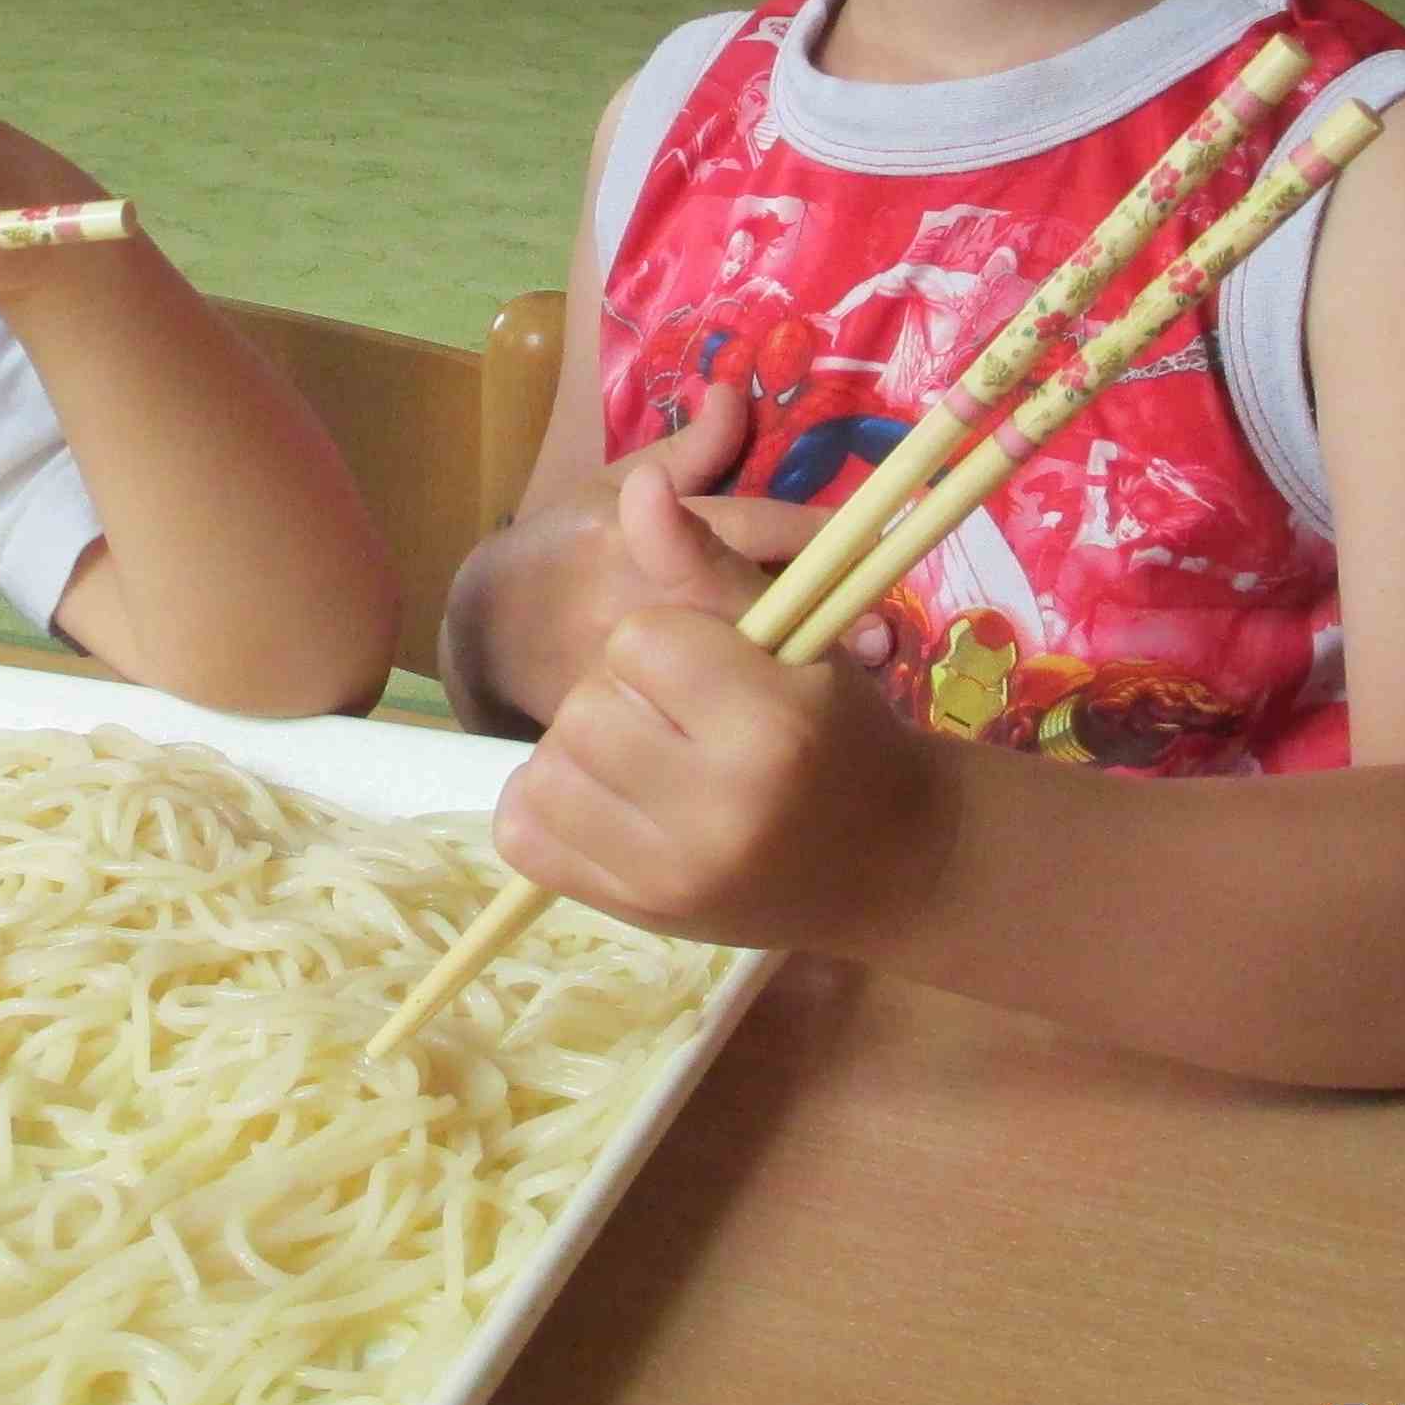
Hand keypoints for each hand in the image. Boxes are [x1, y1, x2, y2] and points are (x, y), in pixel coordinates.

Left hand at [499, 598, 949, 951]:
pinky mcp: (630, 913)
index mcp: (769, 727)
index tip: (712, 667)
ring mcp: (668, 875)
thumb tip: (637, 491)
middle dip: (624, 696)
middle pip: (589, 704)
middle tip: (680, 717)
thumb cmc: (839, 734)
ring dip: (581, 750)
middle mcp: (718, 811)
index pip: (641, 641)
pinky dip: (548, 806)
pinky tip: (608, 800)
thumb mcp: (791, 636)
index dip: (669, 642)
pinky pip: (522, 834)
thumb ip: (705, 561)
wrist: (883, 864)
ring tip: (646, 757)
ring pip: (546, 767)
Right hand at [513, 380, 897, 697]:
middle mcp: (644, 594)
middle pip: (753, 608)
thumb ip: (688, 452)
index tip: (880, 538)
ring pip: (730, 672)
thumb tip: (733, 390)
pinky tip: (791, 727)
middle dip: (823, 622)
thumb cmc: (561, 549)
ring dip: (795, 676)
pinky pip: (696, 720)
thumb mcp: (611, 487)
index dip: (821, 534)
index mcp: (644, 528)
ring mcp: (632, 665)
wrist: (485, 633)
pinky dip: (745, 719)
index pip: (750, 528)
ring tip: (862, 684)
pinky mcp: (624, 718)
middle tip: (887, 638)